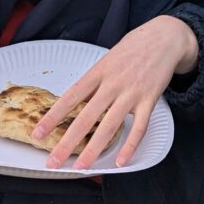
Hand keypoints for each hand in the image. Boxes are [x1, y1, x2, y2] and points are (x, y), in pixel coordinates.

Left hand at [33, 15, 198, 169]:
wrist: (165, 36)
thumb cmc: (135, 46)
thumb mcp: (109, 58)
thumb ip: (94, 80)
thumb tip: (75, 101)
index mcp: (100, 71)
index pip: (71, 96)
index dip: (53, 116)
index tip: (38, 133)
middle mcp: (113, 83)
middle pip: (87, 116)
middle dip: (68, 142)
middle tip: (53, 161)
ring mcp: (132, 92)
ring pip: (110, 125)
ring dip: (94, 149)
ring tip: (81, 167)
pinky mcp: (150, 99)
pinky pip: (139, 127)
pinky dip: (130, 146)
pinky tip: (121, 161)